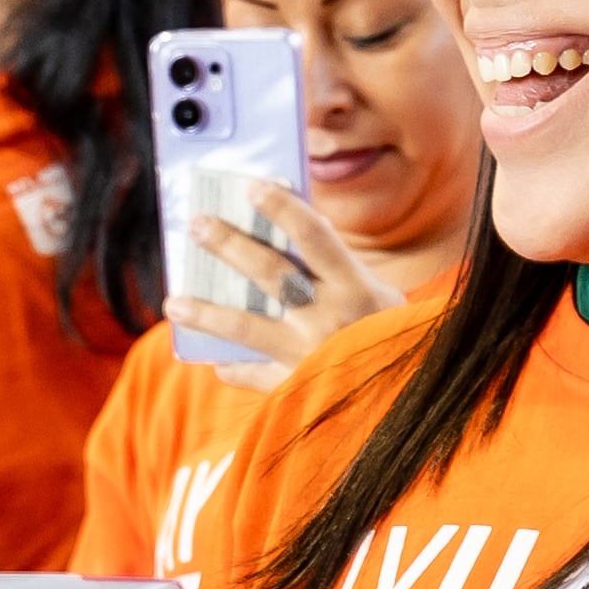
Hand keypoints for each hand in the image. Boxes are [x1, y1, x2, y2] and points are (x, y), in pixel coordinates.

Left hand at [159, 179, 399, 387]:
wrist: (414, 402)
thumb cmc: (396, 339)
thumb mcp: (381, 299)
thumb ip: (338, 272)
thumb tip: (288, 239)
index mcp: (355, 289)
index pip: (315, 237)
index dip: (283, 208)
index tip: (251, 186)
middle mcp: (331, 319)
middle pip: (270, 273)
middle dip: (229, 245)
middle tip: (197, 223)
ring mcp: (310, 356)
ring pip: (246, 328)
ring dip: (205, 312)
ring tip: (174, 303)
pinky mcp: (300, 389)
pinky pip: (257, 377)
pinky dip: (234, 370)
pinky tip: (216, 363)